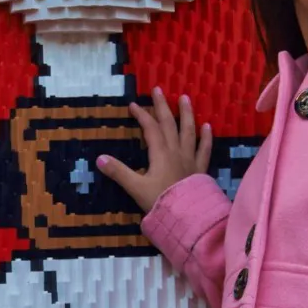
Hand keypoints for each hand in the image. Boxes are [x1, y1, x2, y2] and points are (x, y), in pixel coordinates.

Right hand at [94, 92, 209, 212]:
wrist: (187, 217)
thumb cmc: (160, 202)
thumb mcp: (135, 188)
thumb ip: (118, 172)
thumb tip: (99, 158)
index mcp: (160, 153)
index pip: (150, 128)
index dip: (142, 115)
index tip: (133, 105)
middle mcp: (176, 151)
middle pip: (169, 124)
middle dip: (162, 106)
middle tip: (158, 89)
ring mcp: (190, 159)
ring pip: (189, 131)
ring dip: (186, 114)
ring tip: (185, 98)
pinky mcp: (200, 169)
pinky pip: (204, 149)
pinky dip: (206, 137)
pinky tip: (208, 126)